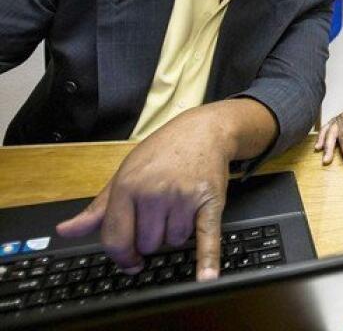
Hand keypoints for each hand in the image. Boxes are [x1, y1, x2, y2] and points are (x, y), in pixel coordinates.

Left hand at [56, 108, 233, 280]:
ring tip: (180, 208)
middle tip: (160, 217)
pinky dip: (207, 259)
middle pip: (148, 244)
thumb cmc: (163, 152)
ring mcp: (183, 198)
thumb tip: (66, 231)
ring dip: (177, 234)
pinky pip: (206, 237)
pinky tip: (206, 277)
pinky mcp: (209, 202)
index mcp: (128, 186)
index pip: (116, 239)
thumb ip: (98, 208)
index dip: (121, 256)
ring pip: (174, 242)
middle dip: (154, 239)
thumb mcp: (126, 173)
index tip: (129, 261)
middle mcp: (154, 193)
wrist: (204, 131)